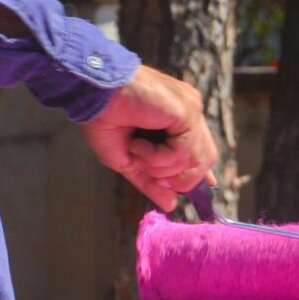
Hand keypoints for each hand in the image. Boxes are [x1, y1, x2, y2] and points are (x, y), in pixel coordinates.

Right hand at [81, 65, 217, 209]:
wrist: (93, 94)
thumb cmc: (105, 119)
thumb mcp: (129, 160)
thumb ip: (151, 181)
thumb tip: (171, 205)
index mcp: (179, 118)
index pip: (201, 151)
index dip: (198, 175)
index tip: (186, 191)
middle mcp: (189, 112)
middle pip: (205, 161)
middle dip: (176, 178)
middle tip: (147, 169)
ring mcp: (190, 110)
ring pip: (195, 162)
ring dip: (160, 167)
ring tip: (137, 150)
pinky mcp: (187, 111)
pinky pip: (183, 153)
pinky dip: (158, 157)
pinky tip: (137, 144)